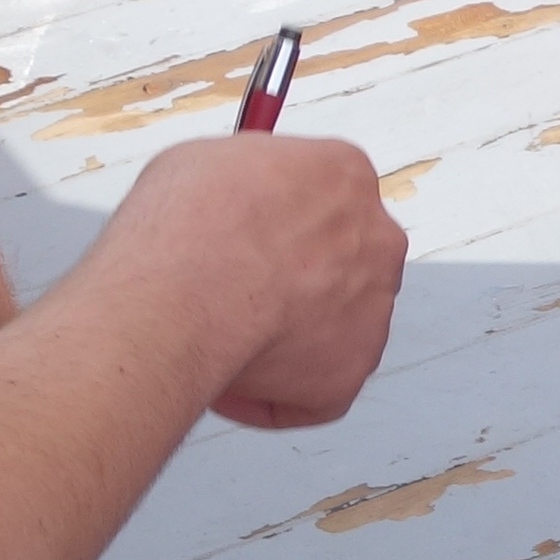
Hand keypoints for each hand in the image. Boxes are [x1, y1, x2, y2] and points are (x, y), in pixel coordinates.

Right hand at [108, 133, 405, 428]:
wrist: (183, 290)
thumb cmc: (184, 224)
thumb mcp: (204, 162)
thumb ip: (242, 183)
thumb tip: (227, 200)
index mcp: (345, 175)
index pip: (323, 200)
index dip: (275, 225)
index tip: (241, 239)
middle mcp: (376, 240)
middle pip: (338, 265)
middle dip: (288, 283)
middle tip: (230, 296)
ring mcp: (372, 311)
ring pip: (326, 331)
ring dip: (280, 339)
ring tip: (215, 340)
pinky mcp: (348, 375)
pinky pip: (309, 396)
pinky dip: (268, 397)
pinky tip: (223, 386)